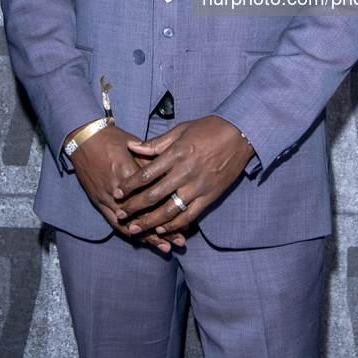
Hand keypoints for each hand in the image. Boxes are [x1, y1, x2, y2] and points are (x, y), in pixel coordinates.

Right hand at [69, 125, 185, 251]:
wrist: (83, 139)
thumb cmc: (111, 138)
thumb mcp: (134, 146)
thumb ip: (150, 162)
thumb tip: (169, 176)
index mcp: (127, 172)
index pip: (152, 195)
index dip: (169, 208)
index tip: (186, 217)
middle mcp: (116, 189)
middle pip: (143, 214)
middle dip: (163, 229)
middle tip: (180, 239)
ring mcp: (105, 198)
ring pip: (129, 224)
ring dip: (148, 237)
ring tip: (165, 247)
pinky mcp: (97, 202)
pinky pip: (114, 223)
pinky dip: (129, 232)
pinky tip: (141, 240)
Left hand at [113, 116, 254, 235]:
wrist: (240, 135)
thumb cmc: (208, 129)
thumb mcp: (181, 130)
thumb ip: (156, 143)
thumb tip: (132, 146)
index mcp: (177, 154)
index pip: (146, 174)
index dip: (129, 186)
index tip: (117, 193)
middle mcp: (185, 172)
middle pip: (154, 196)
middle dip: (134, 208)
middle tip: (120, 215)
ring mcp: (198, 186)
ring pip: (169, 210)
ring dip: (149, 222)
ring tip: (135, 229)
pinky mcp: (210, 196)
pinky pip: (189, 215)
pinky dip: (173, 225)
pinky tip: (161, 229)